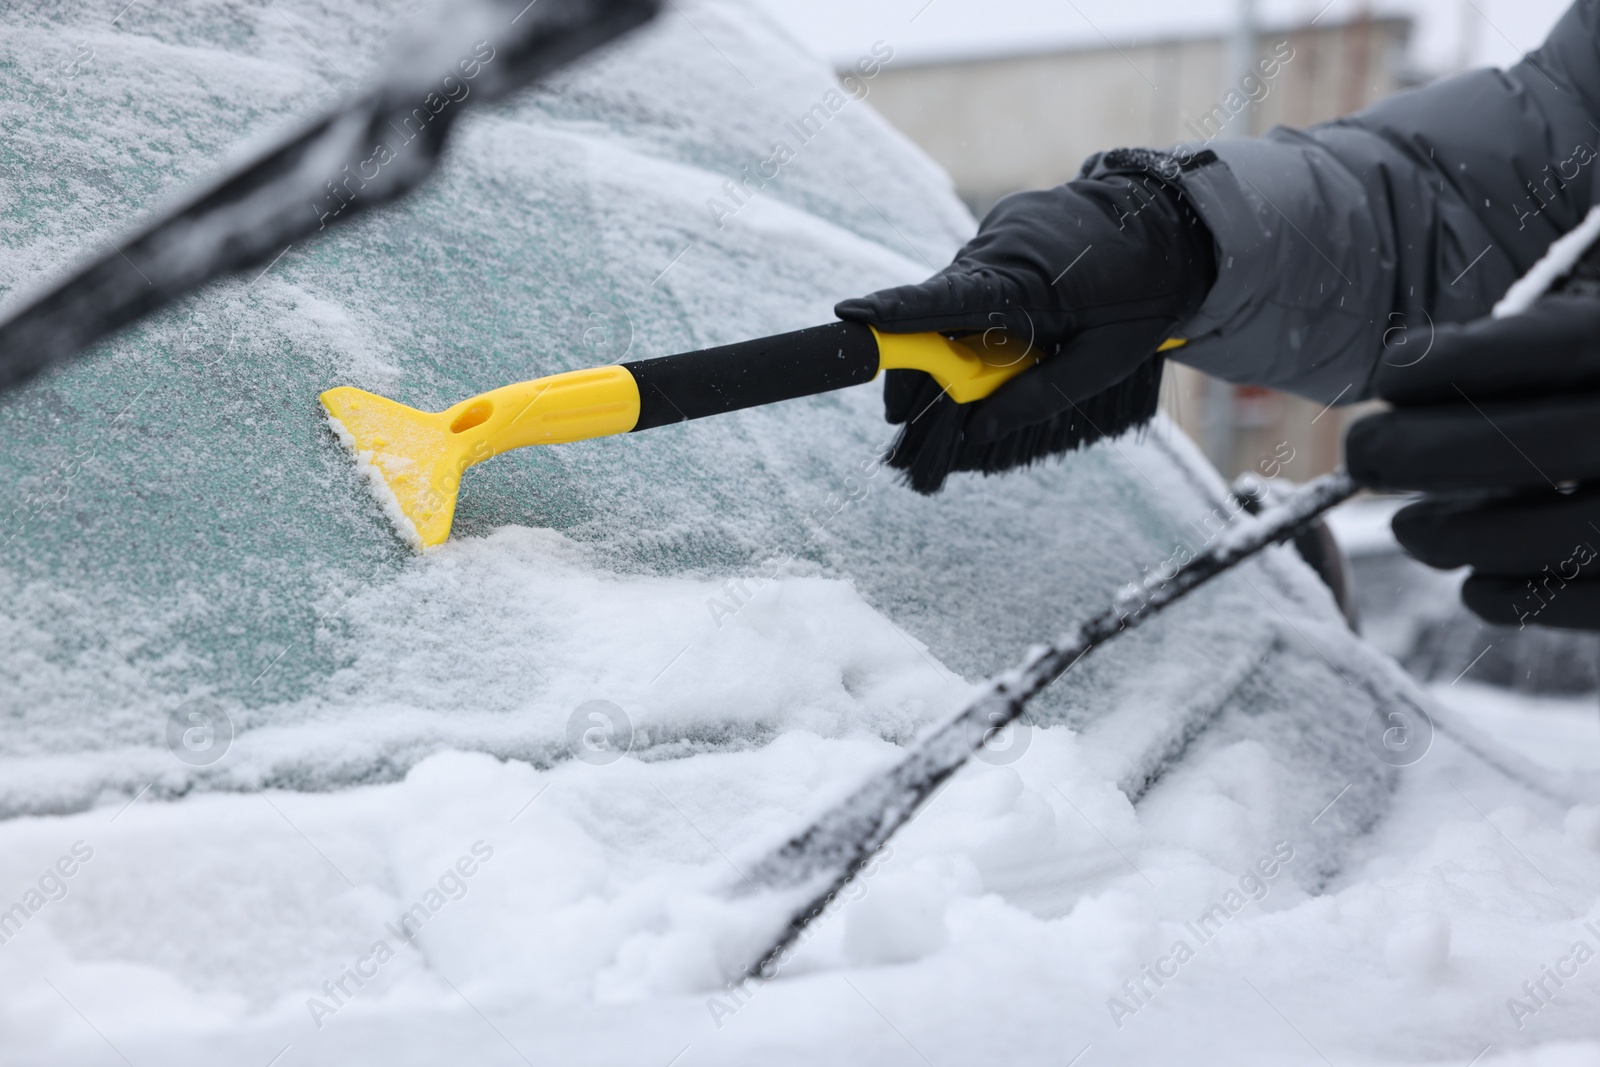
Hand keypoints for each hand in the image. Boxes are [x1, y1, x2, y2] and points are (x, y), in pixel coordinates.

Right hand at [835, 163, 1214, 444]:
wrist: (1178, 223)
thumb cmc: (1148, 296)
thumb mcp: (1105, 361)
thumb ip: (1039, 396)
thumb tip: (980, 432)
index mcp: (1029, 280)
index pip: (946, 300)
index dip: (894, 314)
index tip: (849, 319)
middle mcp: (1003, 248)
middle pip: (934, 312)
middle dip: (918, 365)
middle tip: (906, 417)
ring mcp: (1001, 233)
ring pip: (951, 298)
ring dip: (951, 340)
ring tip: (982, 377)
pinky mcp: (1005, 231)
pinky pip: (973, 281)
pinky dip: (974, 314)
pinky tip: (1010, 335)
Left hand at [1345, 294, 1599, 630]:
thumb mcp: (1593, 334)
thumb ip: (1530, 345)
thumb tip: (1408, 381)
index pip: (1560, 348)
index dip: (1460, 364)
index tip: (1391, 377)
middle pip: (1541, 448)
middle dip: (1427, 453)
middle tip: (1362, 453)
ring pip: (1563, 538)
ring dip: (1458, 535)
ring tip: (1406, 528)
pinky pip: (1587, 606)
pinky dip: (1512, 597)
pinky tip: (1473, 582)